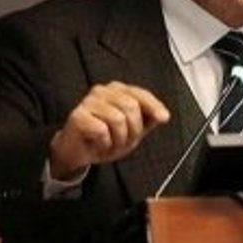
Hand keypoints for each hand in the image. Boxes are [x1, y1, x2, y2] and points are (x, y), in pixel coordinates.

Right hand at [48, 82, 170, 179]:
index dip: (154, 106)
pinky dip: (105, 143)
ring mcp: (88, 102)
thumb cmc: (104, 138)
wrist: (78, 152)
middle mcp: (102, 91)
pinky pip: (102, 130)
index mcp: (117, 91)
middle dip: (133, 130)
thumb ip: (147, 120)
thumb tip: (163, 115)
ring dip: (118, 139)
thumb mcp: (132, 130)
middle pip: (131, 106)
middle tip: (125, 141)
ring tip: (111, 143)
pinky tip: (99, 144)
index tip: (163, 117)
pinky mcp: (78, 115)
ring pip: (118, 119)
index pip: (140, 94)